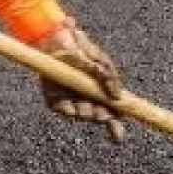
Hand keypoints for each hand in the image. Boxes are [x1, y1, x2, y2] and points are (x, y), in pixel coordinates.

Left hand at [33, 21, 125, 141]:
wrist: (56, 37)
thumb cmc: (80, 47)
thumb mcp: (100, 60)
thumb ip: (109, 78)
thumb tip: (118, 97)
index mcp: (101, 89)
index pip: (112, 111)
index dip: (116, 124)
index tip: (118, 136)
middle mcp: (87, 96)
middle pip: (98, 115)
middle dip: (101, 118)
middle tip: (101, 114)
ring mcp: (71, 97)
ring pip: (82, 114)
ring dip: (86, 113)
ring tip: (85, 106)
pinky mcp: (54, 98)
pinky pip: (63, 109)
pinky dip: (68, 110)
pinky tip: (71, 106)